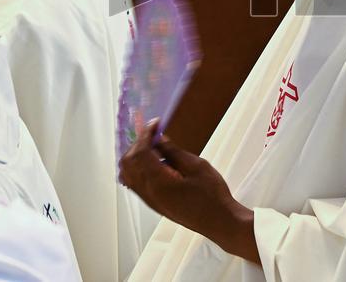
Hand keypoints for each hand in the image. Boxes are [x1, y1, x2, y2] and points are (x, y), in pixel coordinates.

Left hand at [119, 121, 258, 262]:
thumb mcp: (196, 166)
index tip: (155, 123)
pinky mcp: (153, 204)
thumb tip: (158, 138)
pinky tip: (154, 161)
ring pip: (127, 173)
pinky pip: (134, 183)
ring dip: (135, 156)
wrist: (218, 221)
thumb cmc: (212, 194)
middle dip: (137, 144)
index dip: (145, 134)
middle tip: (154, 133)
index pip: (141, 152)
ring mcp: (149, 200)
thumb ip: (173, 152)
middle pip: (128, 163)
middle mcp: (148, 192)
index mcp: (158, 182)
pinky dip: (137, 168)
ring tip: (152, 146)